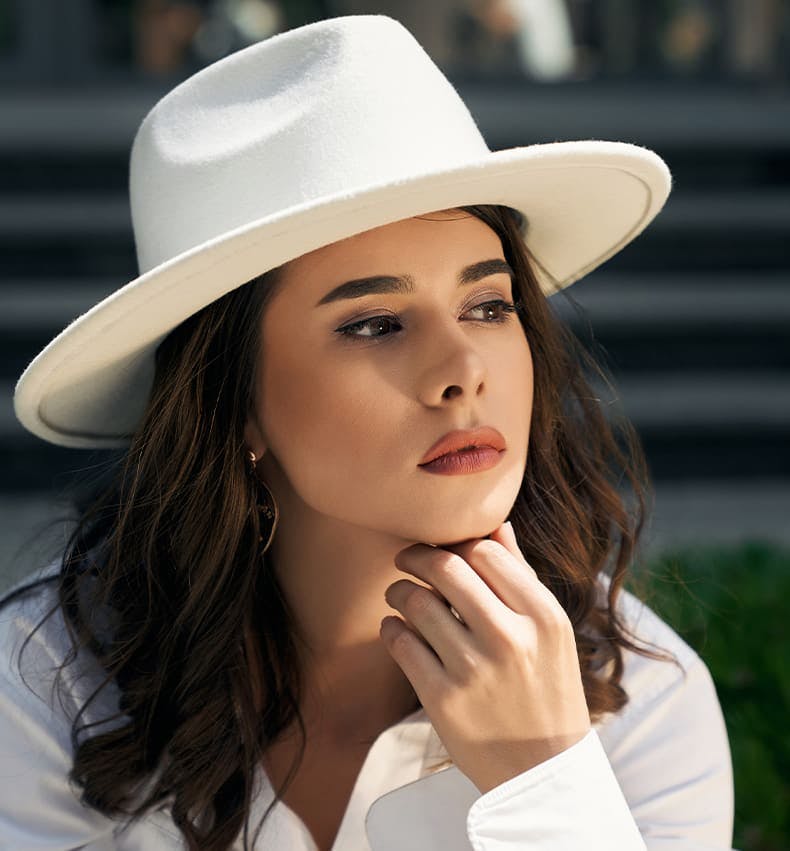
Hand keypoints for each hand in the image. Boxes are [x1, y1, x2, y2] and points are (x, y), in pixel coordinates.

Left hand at [380, 521, 590, 793]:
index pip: (485, 552)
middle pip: (446, 567)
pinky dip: (391, 629)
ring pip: (417, 602)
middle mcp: (510, 638)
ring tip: (399, 595)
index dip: (456, 543)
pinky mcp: (443, 700)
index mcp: (543, 616)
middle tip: (405, 559)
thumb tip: (497, 525)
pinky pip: (401, 644)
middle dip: (416, 555)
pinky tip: (396, 629)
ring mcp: (474, 670)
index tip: (442, 548)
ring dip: (399, 591)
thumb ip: (521, 576)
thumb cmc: (547, 691)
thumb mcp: (550, 633)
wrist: (543, 775)